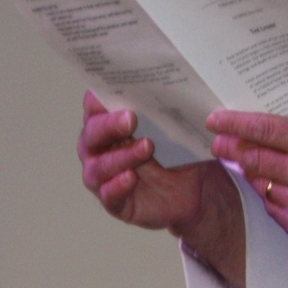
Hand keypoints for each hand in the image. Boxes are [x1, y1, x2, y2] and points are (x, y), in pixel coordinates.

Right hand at [78, 92, 245, 287]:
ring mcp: (104, 176)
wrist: (195, 189)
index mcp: (108, 124)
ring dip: (120, 156)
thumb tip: (173, 84)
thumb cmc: (177, 152)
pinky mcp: (115, 202)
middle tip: (131, 118)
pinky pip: (108, 196)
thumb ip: (167, 109)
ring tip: (146, 148)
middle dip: (109, 125)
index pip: (94, 107)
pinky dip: (116, 186)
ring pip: (98, 166)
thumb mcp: (175, 127)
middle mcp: (98, 149)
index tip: (112, 91)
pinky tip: (131, 177)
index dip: (98, 99)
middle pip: (92, 134)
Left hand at [207, 110, 287, 267]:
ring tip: (261, 170)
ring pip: (262, 188)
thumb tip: (263, 133)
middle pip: (255, 160)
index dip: (236, 124)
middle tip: (219, 143)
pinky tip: (287, 194)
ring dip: (258, 177)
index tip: (215, 120)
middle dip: (233, 149)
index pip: (266, 130)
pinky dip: (276, 201)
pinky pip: (276, 212)